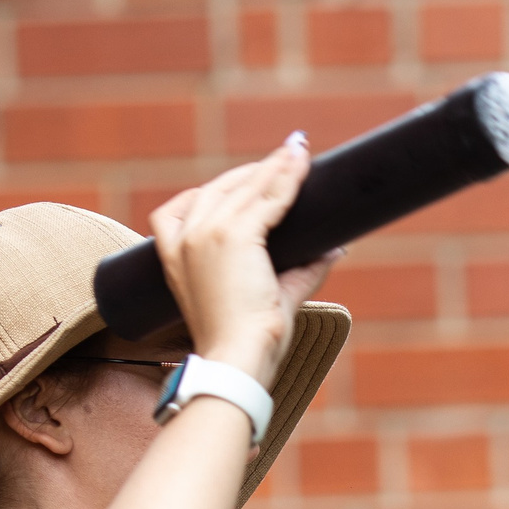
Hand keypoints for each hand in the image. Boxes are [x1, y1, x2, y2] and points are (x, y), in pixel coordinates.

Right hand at [148, 132, 339, 385]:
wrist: (238, 359)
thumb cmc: (248, 341)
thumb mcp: (272, 298)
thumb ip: (300, 270)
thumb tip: (332, 247)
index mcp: (175, 255)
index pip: (191, 203)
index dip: (226, 185)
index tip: (255, 175)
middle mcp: (185, 238)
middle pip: (222, 188)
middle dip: (256, 171)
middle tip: (288, 157)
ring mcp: (206, 233)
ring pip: (247, 187)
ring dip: (276, 166)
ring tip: (299, 149)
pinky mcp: (232, 235)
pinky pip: (267, 197)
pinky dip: (287, 176)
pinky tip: (302, 161)